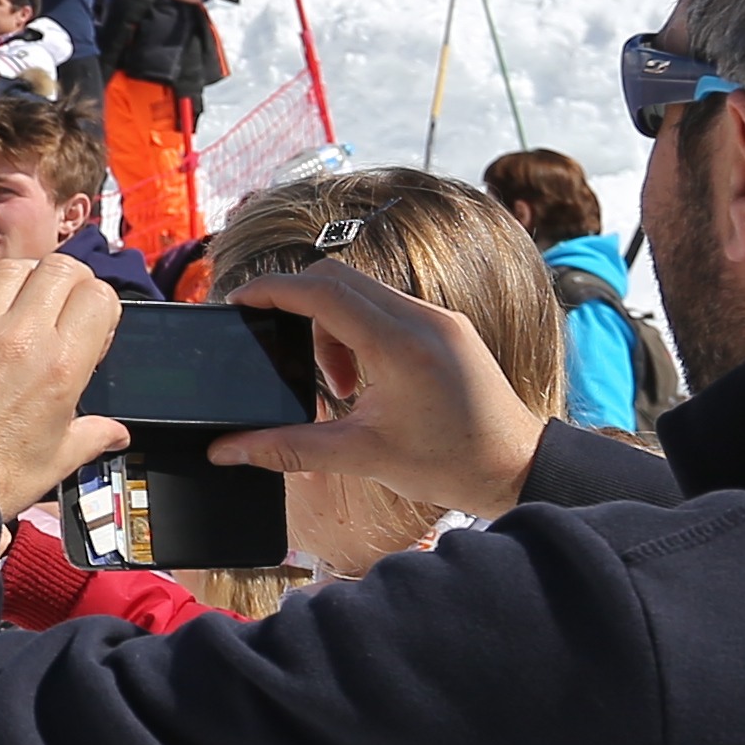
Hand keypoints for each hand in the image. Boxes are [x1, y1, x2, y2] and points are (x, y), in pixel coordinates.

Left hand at [0, 254, 129, 517]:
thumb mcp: (59, 458)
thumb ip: (93, 435)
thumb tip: (116, 434)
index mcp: (62, 365)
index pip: (97, 295)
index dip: (100, 305)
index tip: (90, 329)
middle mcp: (21, 338)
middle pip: (57, 268)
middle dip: (67, 281)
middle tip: (61, 307)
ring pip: (8, 270)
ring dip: (22, 281)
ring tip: (21, 308)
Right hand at [208, 261, 550, 516]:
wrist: (517, 467)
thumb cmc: (450, 464)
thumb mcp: (362, 456)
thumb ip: (287, 448)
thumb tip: (228, 450)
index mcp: (401, 346)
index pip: (321, 291)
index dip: (271, 290)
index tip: (238, 302)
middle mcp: (423, 320)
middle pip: (337, 278)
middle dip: (298, 305)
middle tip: (282, 345)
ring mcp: (440, 319)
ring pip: (361, 291)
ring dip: (330, 322)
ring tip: (337, 381)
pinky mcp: (447, 326)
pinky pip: (387, 305)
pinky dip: (359, 327)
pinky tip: (363, 374)